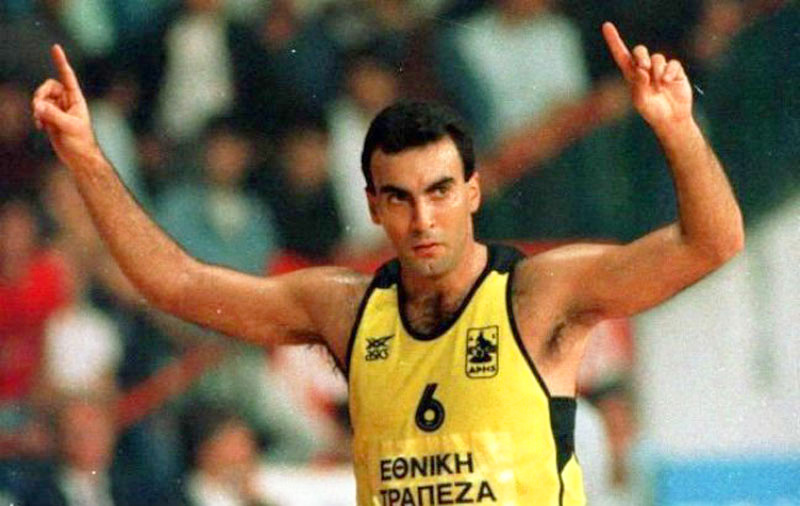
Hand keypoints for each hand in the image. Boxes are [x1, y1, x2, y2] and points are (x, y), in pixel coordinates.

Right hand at [31, 45, 99, 166]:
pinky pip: (38, 110)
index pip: (67, 76)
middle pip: (48, 87)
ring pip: (41, 98)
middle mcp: (67, 102)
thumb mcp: (68, 127)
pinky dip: (37, 117)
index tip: (55, 47)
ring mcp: (58, 110)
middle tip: (39, 108)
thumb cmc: (81, 142)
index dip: (61, 62)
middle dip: (40, 95)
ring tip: (41, 122)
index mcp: (76, 99)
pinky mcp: (51, 118)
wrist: (79, 158)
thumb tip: (38, 105)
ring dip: (37, 108)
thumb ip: (53, 115)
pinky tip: (41, 128)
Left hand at [602, 22, 692, 128]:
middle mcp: (645, 70)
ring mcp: (660, 69)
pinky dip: (670, 72)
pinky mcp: (675, 71)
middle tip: (643, 68)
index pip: (621, 55)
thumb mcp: (641, 101)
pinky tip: (668, 81)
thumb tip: (641, 70)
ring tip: (659, 84)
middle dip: (641, 56)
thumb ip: (638, 86)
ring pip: (657, 58)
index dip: (614, 41)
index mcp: (632, 76)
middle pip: (640, 51)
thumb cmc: (652, 112)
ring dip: (657, 70)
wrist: (671, 119)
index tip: (606, 26)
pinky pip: (672, 63)